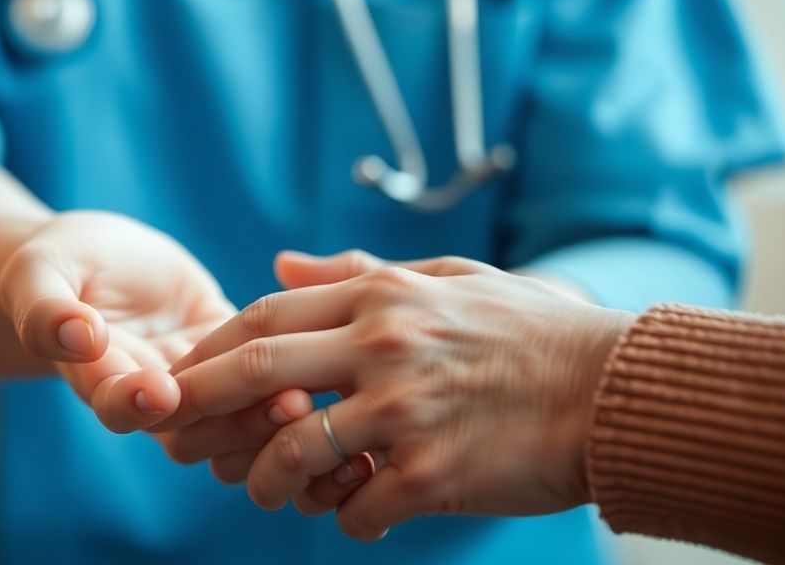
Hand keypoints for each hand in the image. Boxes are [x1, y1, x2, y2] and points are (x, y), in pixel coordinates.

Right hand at [0, 211, 311, 457]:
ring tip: (311, 397)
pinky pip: (263, 387)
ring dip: (270, 419)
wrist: (97, 260)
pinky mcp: (233, 357)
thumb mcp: (38, 272)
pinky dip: (293, 392)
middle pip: (193, 433)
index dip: (143, 405)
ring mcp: (194, 381)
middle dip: (236, 424)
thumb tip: (74, 334)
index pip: (123, 407)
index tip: (163, 390)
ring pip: (234, 424)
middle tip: (283, 402)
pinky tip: (329, 381)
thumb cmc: (60, 262)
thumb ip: (44, 308)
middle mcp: (150, 394)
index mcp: (101, 377)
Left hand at [170, 250, 633, 540]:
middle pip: (256, 374)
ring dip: (267, 482)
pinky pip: (359, 509)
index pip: (264, 317)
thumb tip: (278, 264)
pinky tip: (361, 515)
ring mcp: (406, 411)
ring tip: (268, 492)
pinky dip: (348, 519)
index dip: (209, 351)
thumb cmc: (533, 331)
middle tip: (168, 438)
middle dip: (198, 407)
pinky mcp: (433, 473)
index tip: (176, 377)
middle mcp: (384, 346)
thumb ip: (356, 271)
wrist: (616, 391)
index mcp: (382, 296)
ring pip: (295, 454)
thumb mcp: (445, 278)